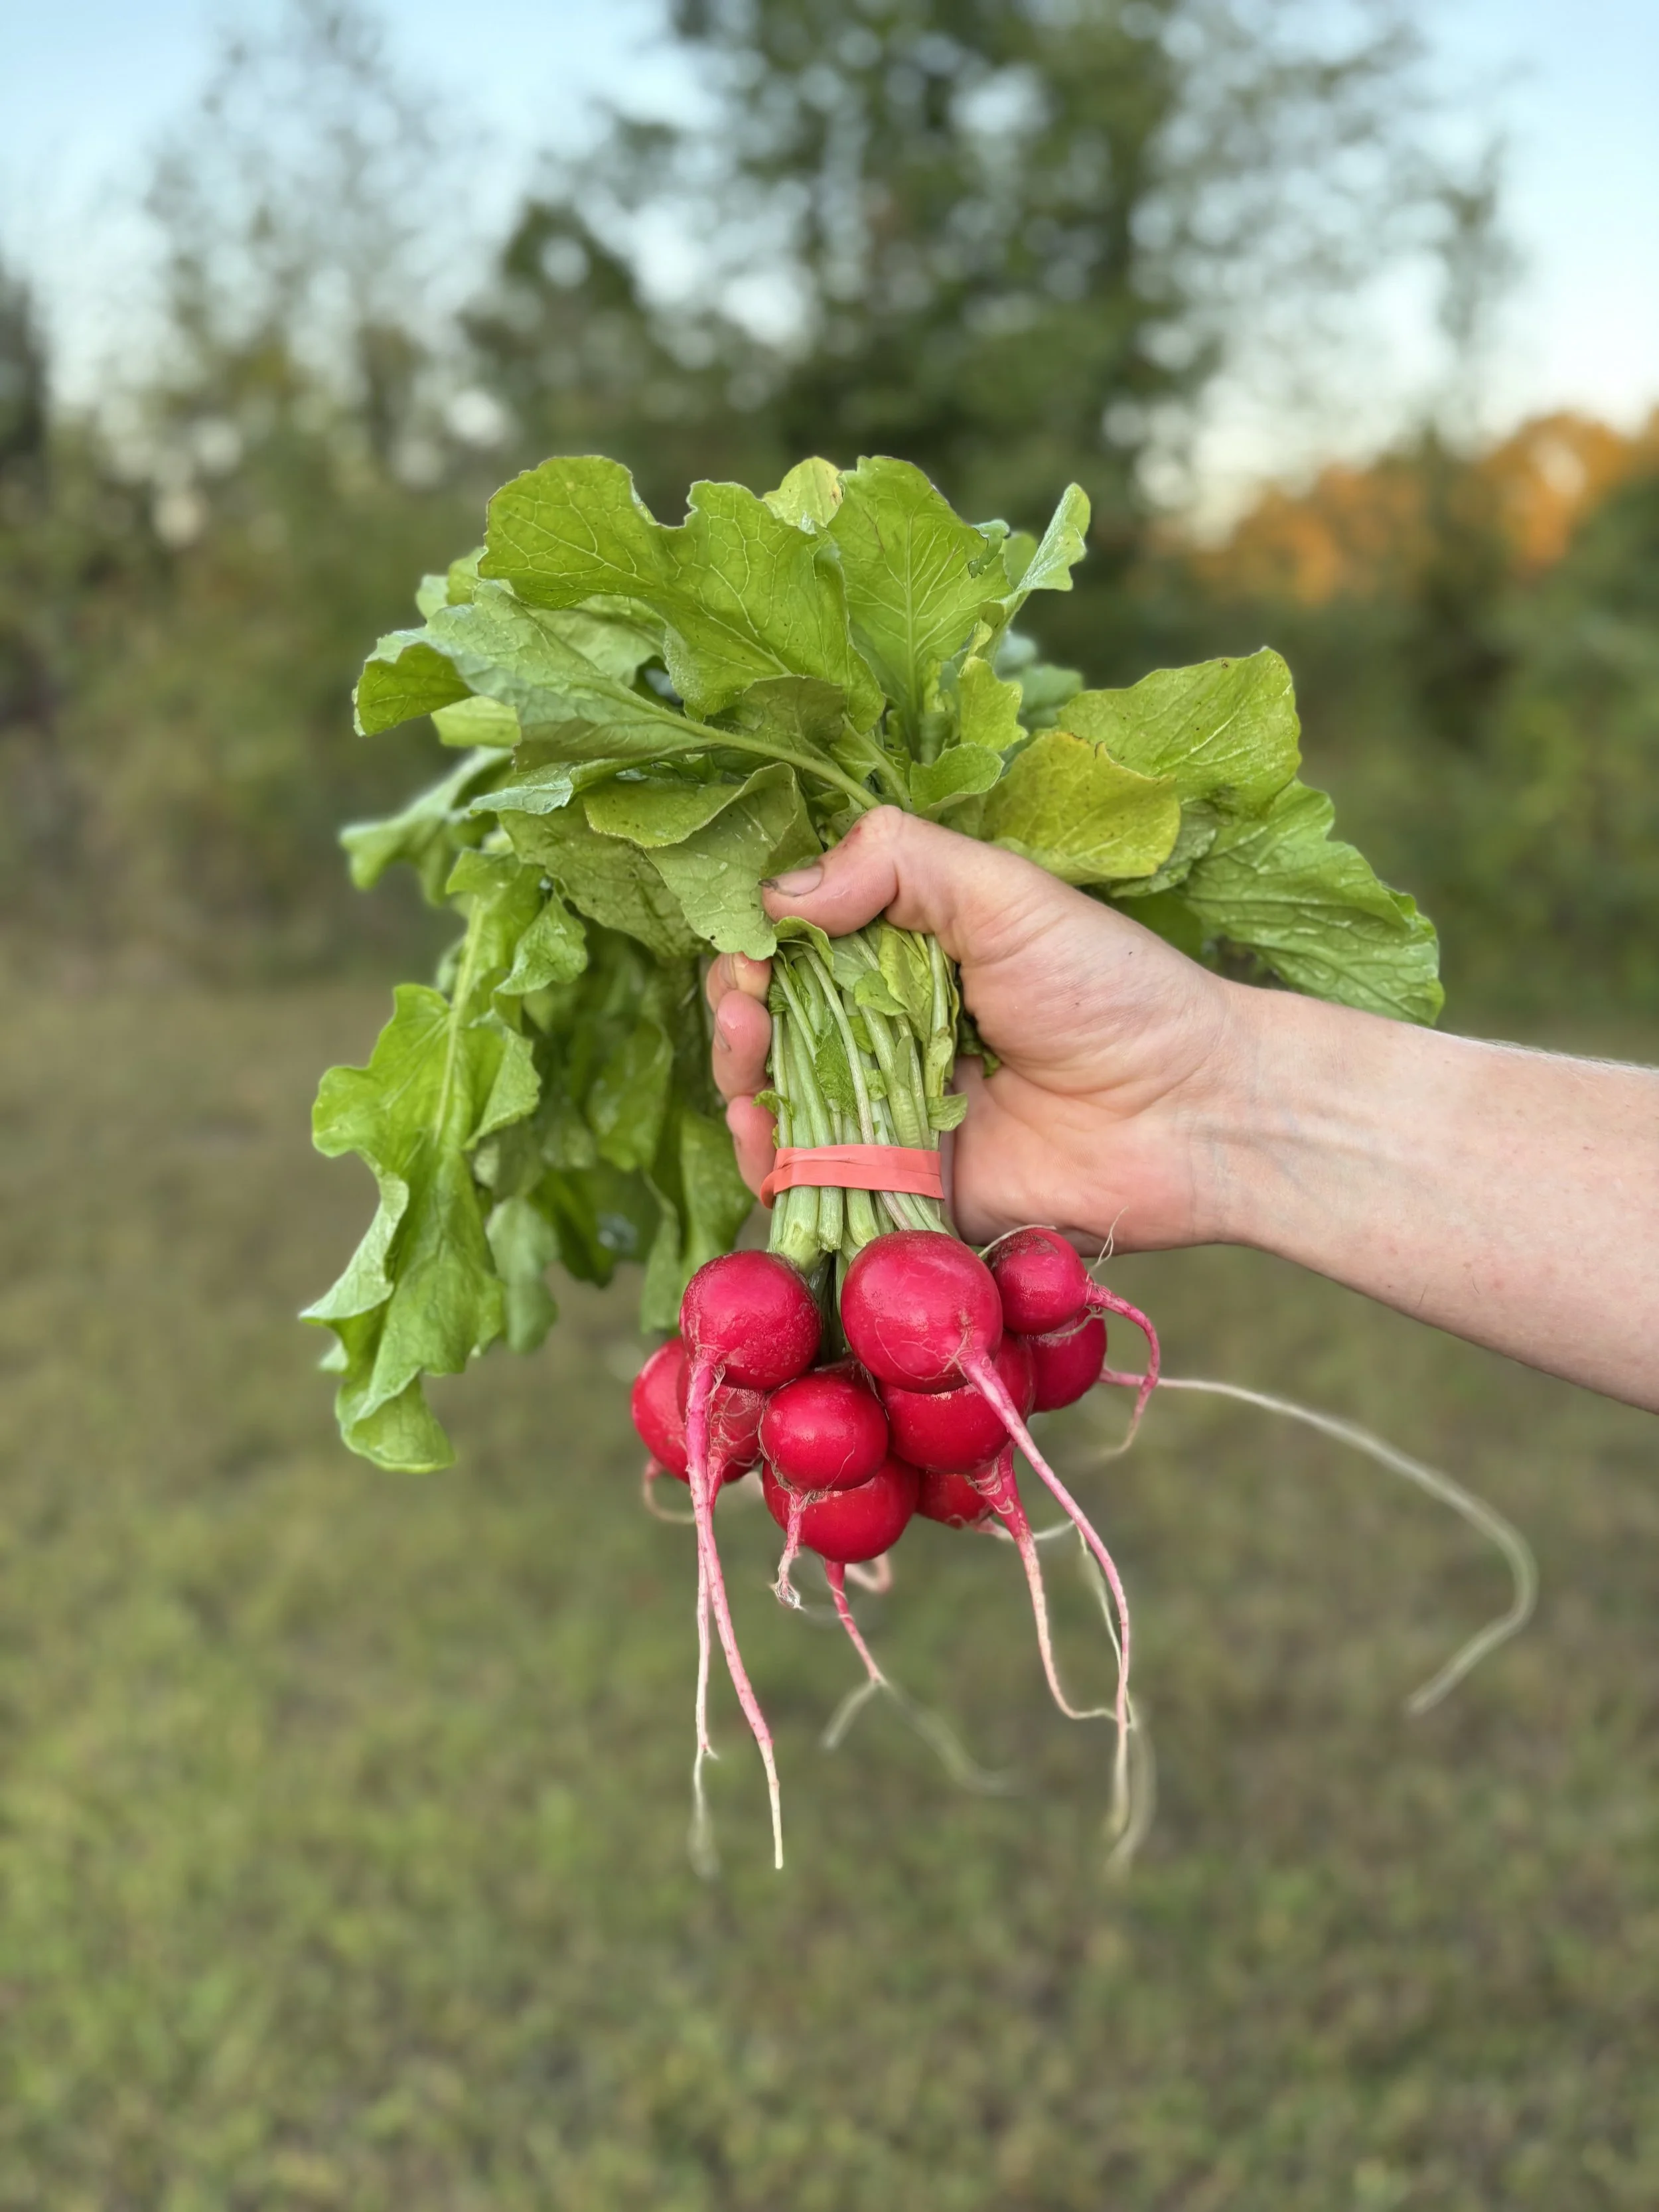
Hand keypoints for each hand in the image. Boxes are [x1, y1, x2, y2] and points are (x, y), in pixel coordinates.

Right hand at [705, 806, 1246, 1251]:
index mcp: (907, 959)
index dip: (758, 947)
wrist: (1192, 1113)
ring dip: (740, 1080)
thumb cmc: (1112, 991)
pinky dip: (773, 1164)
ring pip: (778, 1105)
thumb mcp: (1005, 893)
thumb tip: (777, 893)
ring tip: (746, 1053)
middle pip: (772, 1027)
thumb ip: (896, 864)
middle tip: (744, 1008)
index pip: (798, 948)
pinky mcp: (902, 1195)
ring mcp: (890, 1120)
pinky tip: (760, 1133)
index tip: (750, 949)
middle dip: (738, 1012)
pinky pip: (815, 1188)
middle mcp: (887, 1037)